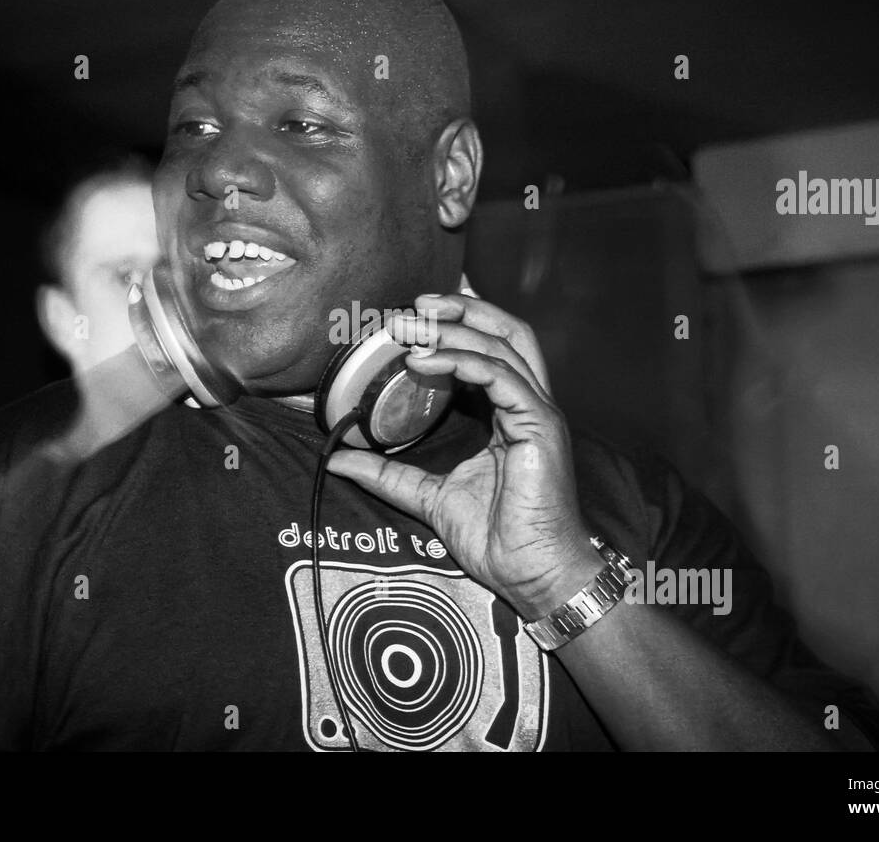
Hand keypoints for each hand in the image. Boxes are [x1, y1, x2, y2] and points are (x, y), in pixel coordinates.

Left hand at [326, 293, 604, 618]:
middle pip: (507, 332)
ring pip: (505, 344)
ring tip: (411, 325)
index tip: (411, 315)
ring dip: (456, 328)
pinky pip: (502, 377)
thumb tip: (338, 460)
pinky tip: (425, 360)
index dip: (457, 325)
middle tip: (414, 303)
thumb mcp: (429, 497)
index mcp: (510, 414)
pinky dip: (463, 361)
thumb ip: (389, 475)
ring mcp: (538, 413)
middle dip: (463, 309)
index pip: (491, 350)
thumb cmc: (498, 539)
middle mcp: (529, 404)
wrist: (533, 575)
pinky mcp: (540, 427)